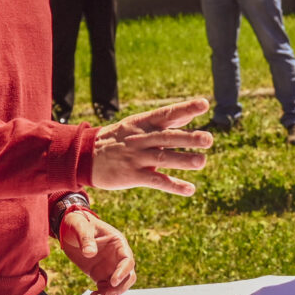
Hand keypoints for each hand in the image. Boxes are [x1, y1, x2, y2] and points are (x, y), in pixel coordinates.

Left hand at [59, 210, 136, 294]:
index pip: (127, 260)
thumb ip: (85, 239)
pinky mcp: (100, 275)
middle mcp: (117, 257)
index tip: (113, 281)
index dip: (123, 271)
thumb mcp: (80, 227)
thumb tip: (89, 254)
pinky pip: (106, 288)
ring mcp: (110, 267)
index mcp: (118, 243)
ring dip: (110, 294)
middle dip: (120, 287)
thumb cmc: (78, 223)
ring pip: (118, 285)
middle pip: (128, 276)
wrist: (69, 229)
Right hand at [90, 98, 214, 194]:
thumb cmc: (118, 138)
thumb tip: (190, 114)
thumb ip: (164, 121)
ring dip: (184, 160)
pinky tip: (190, 189)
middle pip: (167, 137)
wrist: (86, 155)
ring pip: (163, 158)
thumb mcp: (137, 125)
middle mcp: (141, 139)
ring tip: (202, 161)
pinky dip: (174, 185)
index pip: (167, 114)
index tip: (204, 104)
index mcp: (143, 123)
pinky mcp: (133, 175)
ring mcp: (137, 158)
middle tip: (208, 139)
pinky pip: (156, 181)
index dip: (185, 108)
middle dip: (188, 138)